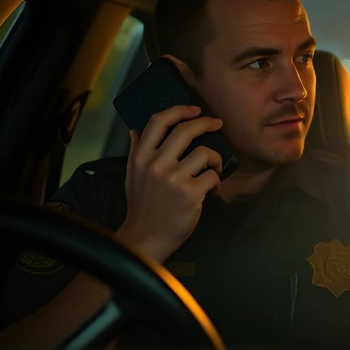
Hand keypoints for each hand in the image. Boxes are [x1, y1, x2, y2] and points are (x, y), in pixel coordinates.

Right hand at [117, 105, 223, 261]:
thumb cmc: (142, 207)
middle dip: (207, 123)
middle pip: (186, 130)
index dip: (180, 110)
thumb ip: (135, 152)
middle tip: (217, 125)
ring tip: (214, 170)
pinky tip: (212, 190)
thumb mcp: (132, 176)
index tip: (195, 110)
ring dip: (215, 160)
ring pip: (205, 153)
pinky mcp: (190, 193)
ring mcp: (173, 178)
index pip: (159, 121)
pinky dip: (217, 182)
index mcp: (141, 157)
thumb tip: (134, 130)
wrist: (145, 239)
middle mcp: (155, 164)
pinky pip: (213, 176)